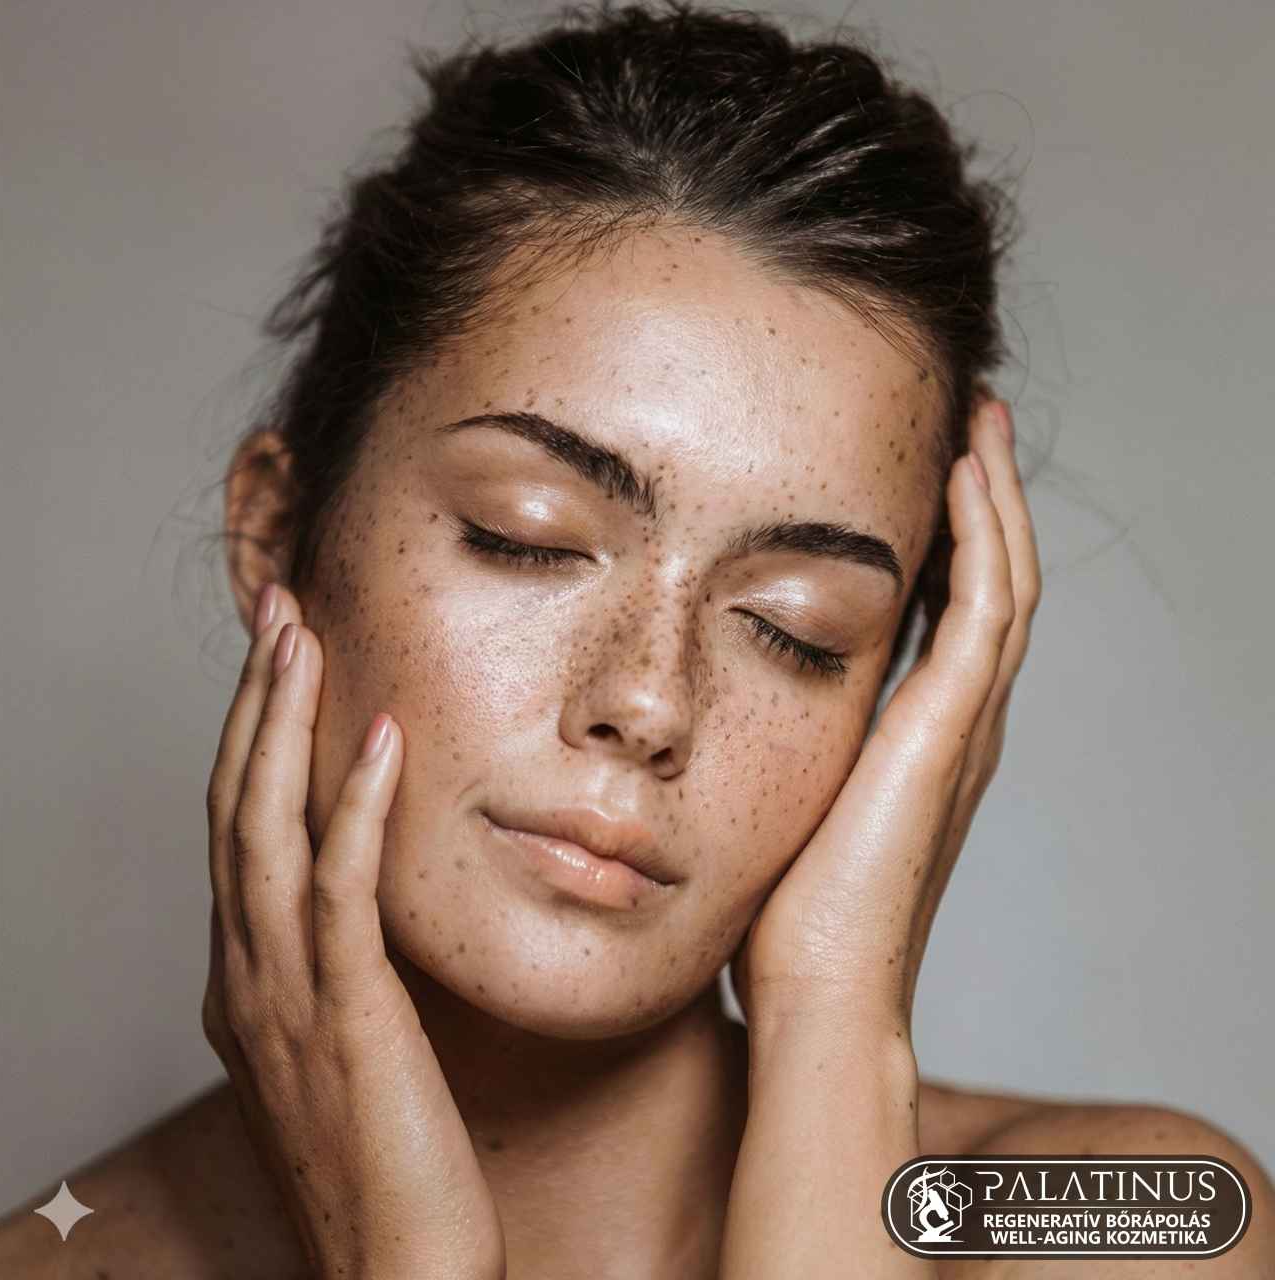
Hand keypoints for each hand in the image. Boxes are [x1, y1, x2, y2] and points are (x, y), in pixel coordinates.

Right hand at [202, 584, 505, 1279]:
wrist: (395, 1275)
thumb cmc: (384, 1163)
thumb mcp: (342, 1048)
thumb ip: (334, 974)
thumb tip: (356, 914)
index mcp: (247, 978)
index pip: (237, 830)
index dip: (251, 737)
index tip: (280, 659)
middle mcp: (248, 975)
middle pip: (237, 808)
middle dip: (253, 702)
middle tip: (276, 612)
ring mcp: (286, 995)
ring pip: (268, 831)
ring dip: (283, 726)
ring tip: (303, 638)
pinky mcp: (346, 1016)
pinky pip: (339, 891)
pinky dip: (352, 806)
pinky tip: (378, 739)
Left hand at [731, 396, 1040, 1040]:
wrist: (816, 990)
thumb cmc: (787, 913)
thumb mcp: (788, 799)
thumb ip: (786, 745)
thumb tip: (724, 707)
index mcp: (921, 737)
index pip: (951, 614)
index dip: (947, 541)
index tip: (921, 477)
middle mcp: (956, 722)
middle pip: (991, 583)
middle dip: (980, 501)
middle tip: (964, 425)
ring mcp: (962, 725)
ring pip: (1003, 580)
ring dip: (991, 498)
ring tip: (972, 424)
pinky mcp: (946, 729)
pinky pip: (986, 605)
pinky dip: (984, 534)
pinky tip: (962, 473)